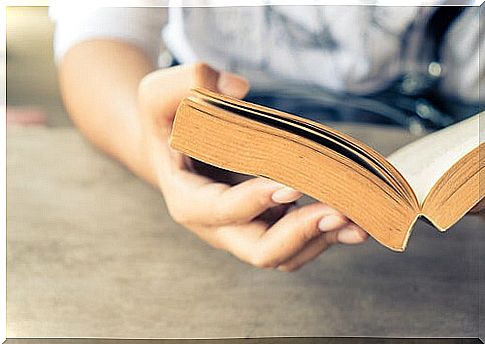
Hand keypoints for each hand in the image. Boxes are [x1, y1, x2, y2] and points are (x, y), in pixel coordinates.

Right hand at [138, 62, 367, 270]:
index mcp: (188, 200)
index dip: (257, 201)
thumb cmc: (169, 123)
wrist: (176, 149)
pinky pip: (297, 242)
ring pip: (286, 254)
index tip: (293, 183)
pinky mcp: (266, 222)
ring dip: (322, 239)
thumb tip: (239, 90)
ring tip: (358, 219)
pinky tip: (354, 221)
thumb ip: (187, 82)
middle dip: (300, 234)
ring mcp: (244, 228)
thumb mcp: (158, 95)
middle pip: (260, 251)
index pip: (223, 212)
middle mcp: (218, 226)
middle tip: (337, 211)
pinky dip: (326, 234)